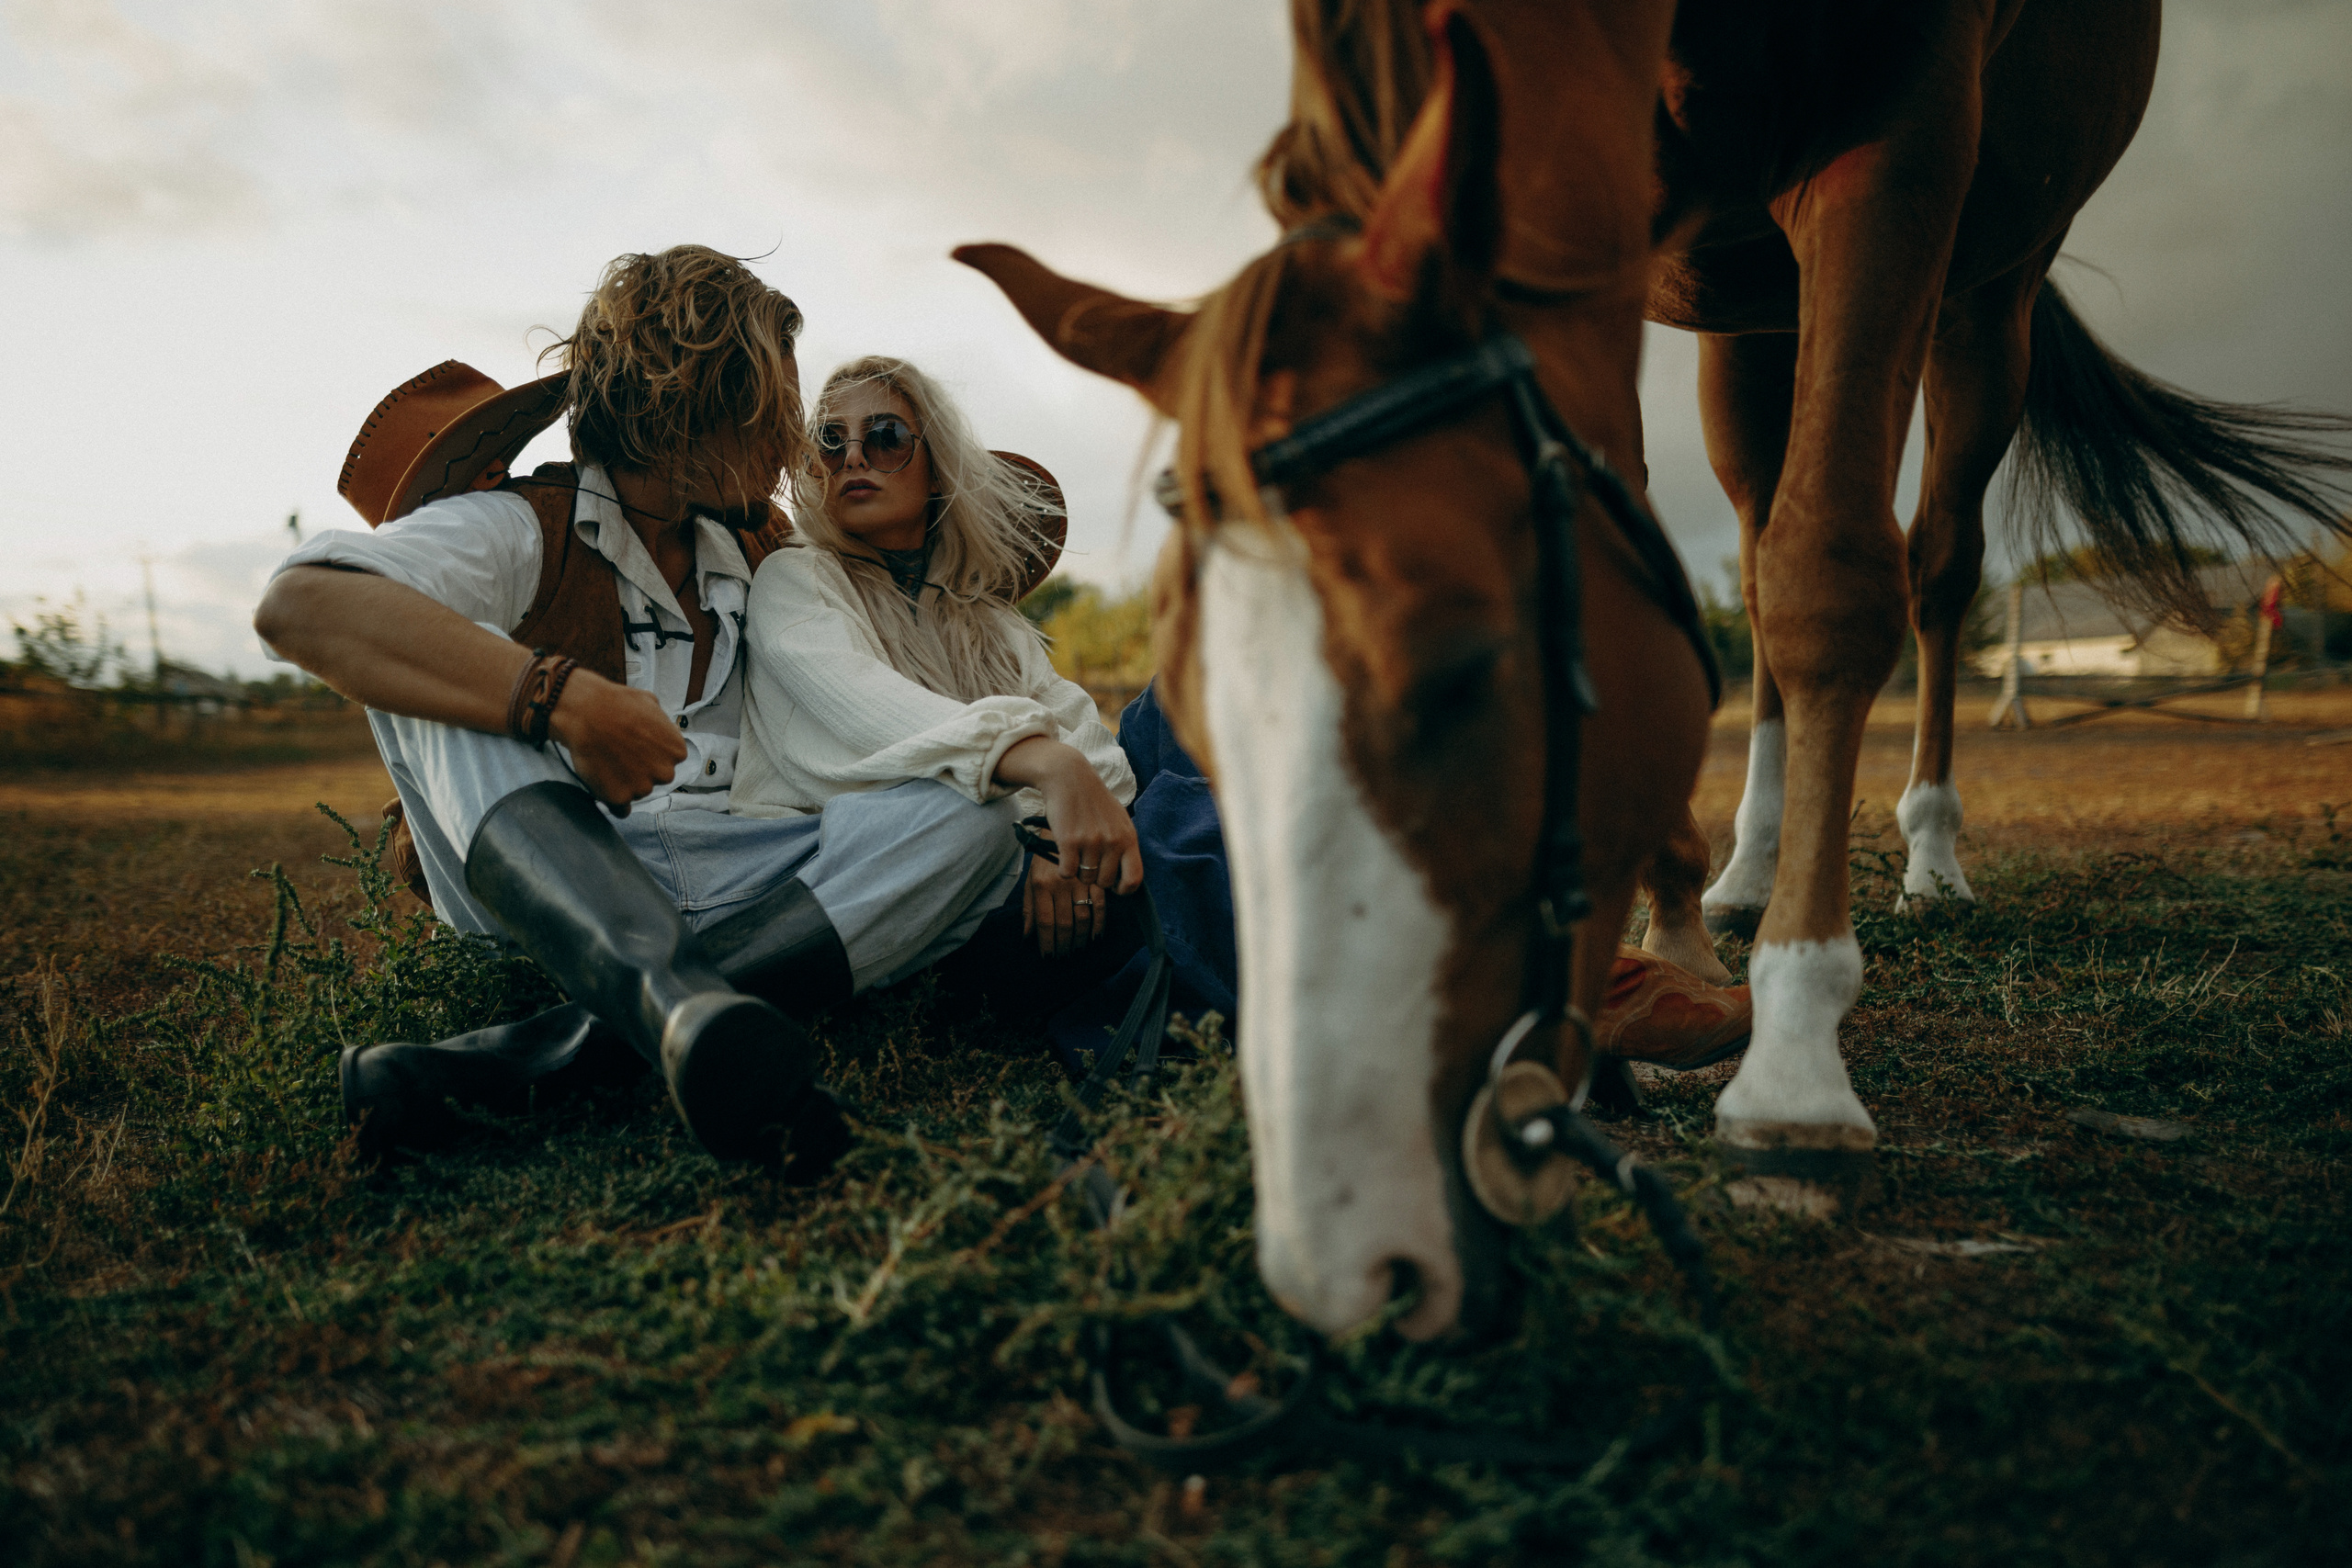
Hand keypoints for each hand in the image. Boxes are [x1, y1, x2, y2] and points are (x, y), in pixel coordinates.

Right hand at [548, 669, 688, 807]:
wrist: (586, 712)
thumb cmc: (616, 703)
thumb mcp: (651, 703)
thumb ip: (661, 723)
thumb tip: (661, 728)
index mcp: (677, 751)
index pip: (669, 761)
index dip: (652, 754)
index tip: (637, 747)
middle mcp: (665, 772)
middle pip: (655, 778)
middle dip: (642, 770)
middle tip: (621, 755)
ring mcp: (643, 788)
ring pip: (637, 792)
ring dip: (625, 783)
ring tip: (607, 762)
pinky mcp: (619, 798)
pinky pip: (621, 810)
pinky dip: (613, 802)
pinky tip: (605, 788)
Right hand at [1021, 744, 1140, 893]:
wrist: (1069, 777)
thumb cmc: (1094, 801)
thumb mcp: (1119, 821)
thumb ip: (1124, 846)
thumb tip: (1125, 878)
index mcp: (1128, 838)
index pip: (1135, 879)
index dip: (1124, 889)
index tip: (1114, 886)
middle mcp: (1113, 842)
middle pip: (1105, 882)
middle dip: (1095, 877)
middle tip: (1087, 860)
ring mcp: (1091, 842)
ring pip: (1085, 878)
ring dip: (1078, 871)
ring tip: (1076, 853)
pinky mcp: (1069, 841)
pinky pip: (1067, 873)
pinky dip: (1063, 869)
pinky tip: (1063, 855)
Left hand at [1023, 844, 1108, 957]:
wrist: (1062, 829)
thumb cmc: (1044, 858)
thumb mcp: (1031, 880)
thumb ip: (1029, 908)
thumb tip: (1027, 936)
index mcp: (1041, 885)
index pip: (1045, 922)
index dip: (1047, 943)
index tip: (1048, 956)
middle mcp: (1061, 885)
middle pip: (1064, 923)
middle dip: (1064, 945)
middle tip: (1064, 957)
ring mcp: (1080, 882)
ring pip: (1083, 918)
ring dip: (1081, 938)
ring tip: (1077, 950)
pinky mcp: (1096, 878)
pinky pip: (1101, 905)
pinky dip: (1100, 923)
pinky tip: (1096, 936)